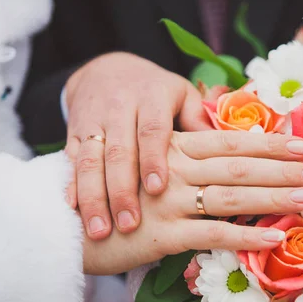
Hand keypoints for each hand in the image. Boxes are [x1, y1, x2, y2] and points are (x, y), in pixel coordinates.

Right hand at [64, 52, 210, 239]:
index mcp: (151, 96)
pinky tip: (74, 213)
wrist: (105, 70)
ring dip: (94, 197)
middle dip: (121, 189)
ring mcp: (93, 122)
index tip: (158, 189)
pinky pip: (70, 163)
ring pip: (89, 160)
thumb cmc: (156, 92)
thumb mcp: (181, 95)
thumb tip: (232, 152)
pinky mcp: (73, 134)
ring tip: (100, 231)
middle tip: (129, 224)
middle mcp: (119, 108)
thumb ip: (199, 121)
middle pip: (118, 151)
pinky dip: (71, 188)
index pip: (152, 129)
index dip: (153, 159)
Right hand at [82, 130, 302, 274]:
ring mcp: (169, 202)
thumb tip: (217, 154)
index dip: (269, 143)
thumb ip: (180, 158)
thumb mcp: (143, 165)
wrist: (65, 220)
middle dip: (283, 168)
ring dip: (275, 197)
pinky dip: (245, 238)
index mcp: (172, 149)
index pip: (230, 140)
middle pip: (239, 165)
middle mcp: (174, 169)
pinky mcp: (161, 235)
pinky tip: (275, 240)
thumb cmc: (109, 192)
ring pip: (232, 196)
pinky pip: (211, 234)